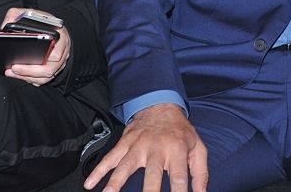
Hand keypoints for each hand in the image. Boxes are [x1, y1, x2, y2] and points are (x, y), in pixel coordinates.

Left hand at [1, 7, 69, 85]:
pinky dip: (30, 80)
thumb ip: (17, 15)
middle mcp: (62, 52)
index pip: (56, 53)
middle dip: (29, 71)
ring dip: (27, 77)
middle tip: (14, 68)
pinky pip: (43, 80)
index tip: (28, 57)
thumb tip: (5, 25)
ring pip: (45, 77)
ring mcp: (58, 63)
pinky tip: (19, 75)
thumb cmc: (44, 22)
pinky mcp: (52, 69)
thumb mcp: (32, 13)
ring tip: (12, 72)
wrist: (55, 29)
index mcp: (60, 37)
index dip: (44, 58)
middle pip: (49, 69)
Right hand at [84, 103, 207, 191]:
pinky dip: (98, 171)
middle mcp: (157, 149)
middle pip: (152, 175)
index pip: (179, 177)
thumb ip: (201, 173)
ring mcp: (138, 146)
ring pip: (125, 167)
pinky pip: (109, 158)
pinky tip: (89, 184)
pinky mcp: (124, 144)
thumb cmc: (181, 132)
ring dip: (116, 183)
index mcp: (177, 151)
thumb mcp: (198, 148)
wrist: (161, 106)